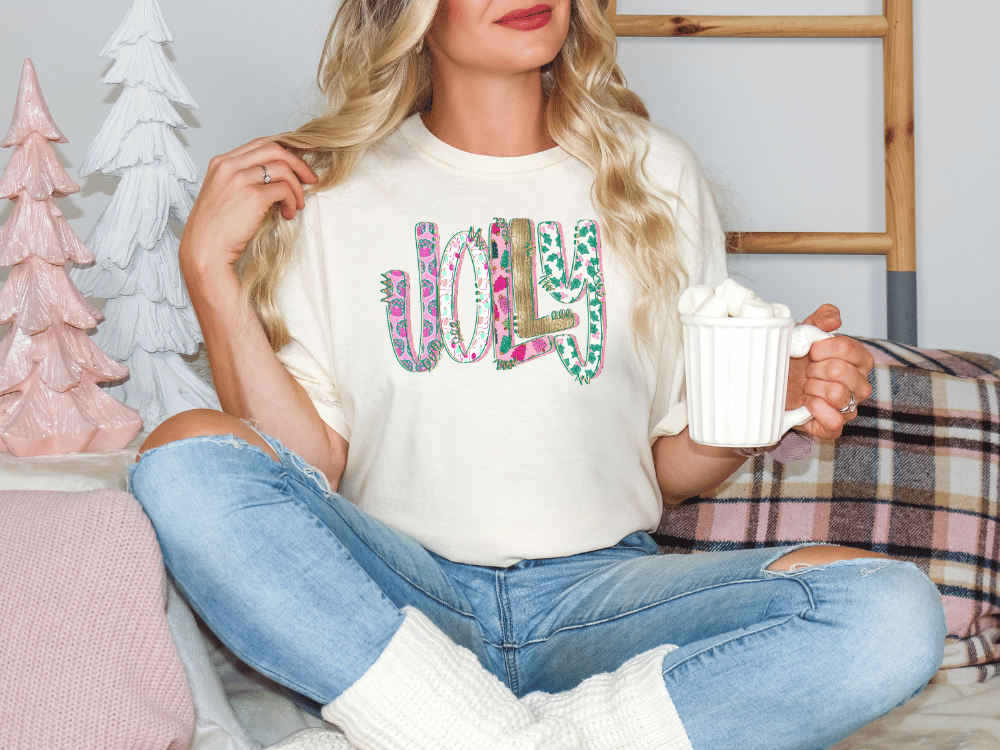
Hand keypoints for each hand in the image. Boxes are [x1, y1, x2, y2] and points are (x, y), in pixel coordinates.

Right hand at [180, 137, 317, 278]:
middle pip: (274, 148)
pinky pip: (284, 190)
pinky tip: (288, 214)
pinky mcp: (253, 196)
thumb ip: (242, 180)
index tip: (296, 164)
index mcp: (221, 163)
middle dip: (298, 163)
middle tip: (310, 179)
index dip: (283, 151)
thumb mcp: (222, 194)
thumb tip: (275, 177)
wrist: (205, 250)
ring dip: (297, 187)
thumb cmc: (215, 229)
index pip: (259, 143)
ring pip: (283, 168)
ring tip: (298, 204)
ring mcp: (240, 179)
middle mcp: (229, 166)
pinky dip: (293, 201)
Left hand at [786, 304, 873, 439]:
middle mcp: (860, 384)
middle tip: (807, 371)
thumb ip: (821, 319)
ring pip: (838, 395)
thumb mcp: (804, 332)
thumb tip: (834, 319)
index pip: (847, 348)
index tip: (810, 351)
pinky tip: (806, 403)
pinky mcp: (835, 426)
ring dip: (813, 388)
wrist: (775, 385)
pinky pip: (835, 422)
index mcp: (858, 359)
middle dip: (815, 369)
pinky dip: (816, 411)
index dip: (822, 349)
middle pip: (840, 371)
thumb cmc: (795, 360)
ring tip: (806, 387)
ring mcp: (849, 406)